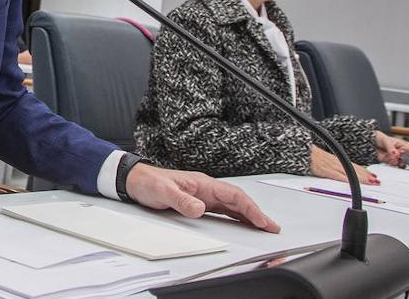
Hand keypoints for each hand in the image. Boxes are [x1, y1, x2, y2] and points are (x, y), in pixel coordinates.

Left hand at [125, 164, 280, 232]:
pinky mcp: (198, 202)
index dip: (250, 208)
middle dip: (257, 214)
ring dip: (249, 216)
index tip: (262, 221)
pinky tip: (242, 224)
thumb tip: (199, 209)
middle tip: (273, 228)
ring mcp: (204, 195)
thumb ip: (181, 199)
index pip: (233, 195)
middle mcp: (206, 188)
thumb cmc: (149, 181)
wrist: (135, 179)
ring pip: (232, 206)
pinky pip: (223, 210)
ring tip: (264, 228)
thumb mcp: (163, 191)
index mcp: (203, 183)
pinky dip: (236, 217)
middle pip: (238, 201)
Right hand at [310, 145, 376, 184]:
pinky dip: (347, 180)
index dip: (365, 171)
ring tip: (372, 182)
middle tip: (377, 181)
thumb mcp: (324, 159)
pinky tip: (354, 184)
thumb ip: (332, 165)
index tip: (373, 176)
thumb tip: (339, 172)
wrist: (301, 152)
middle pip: (355, 170)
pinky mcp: (325, 171)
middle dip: (367, 176)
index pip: (354, 166)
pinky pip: (338, 176)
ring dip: (362, 178)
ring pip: (350, 173)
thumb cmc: (310, 156)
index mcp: (336, 159)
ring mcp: (332, 167)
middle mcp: (336, 162)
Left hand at [374, 131, 408, 165]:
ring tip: (392, 156)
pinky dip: (391, 162)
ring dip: (397, 161)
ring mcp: (395, 158)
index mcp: (402, 146)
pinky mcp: (389, 162)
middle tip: (403, 159)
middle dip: (408, 161)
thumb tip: (396, 154)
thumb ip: (391, 148)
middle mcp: (400, 153)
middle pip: (408, 160)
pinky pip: (393, 164)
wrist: (370, 143)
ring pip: (401, 163)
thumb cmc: (380, 139)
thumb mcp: (386, 141)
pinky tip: (387, 157)